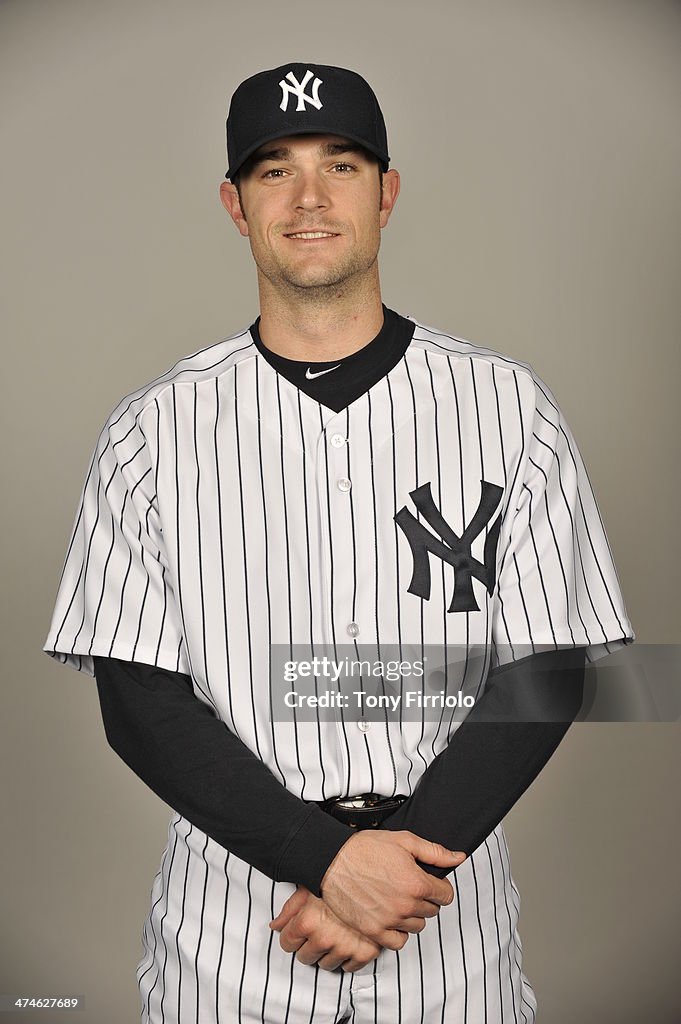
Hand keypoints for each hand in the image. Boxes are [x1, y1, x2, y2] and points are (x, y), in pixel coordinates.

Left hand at [270, 885, 381, 971]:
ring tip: (335, 932)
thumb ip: (290, 909)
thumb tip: (275, 926)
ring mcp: (345, 947)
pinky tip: (349, 939)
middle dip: (309, 945)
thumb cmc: (340, 877)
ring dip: (328, 952)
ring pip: (326, 965)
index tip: (300, 929)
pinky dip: (348, 957)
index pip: (287, 944)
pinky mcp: (365, 953)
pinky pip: (349, 967)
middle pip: (305, 958)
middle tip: (319, 929)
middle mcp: (324, 938)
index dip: (292, 935)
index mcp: (307, 921)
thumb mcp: (309, 887)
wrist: (375, 875)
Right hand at [319, 830, 466, 949]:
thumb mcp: (404, 841)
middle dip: (425, 899)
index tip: (428, 881)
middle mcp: (405, 905)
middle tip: (408, 887)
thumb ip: (435, 852)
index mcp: (416, 882)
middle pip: (432, 911)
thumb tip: (459, 858)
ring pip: (417, 927)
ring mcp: (389, 921)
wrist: (332, 860)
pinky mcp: (373, 931)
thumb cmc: (365, 848)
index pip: (446, 895)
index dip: (439, 886)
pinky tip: (390, 917)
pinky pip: (398, 942)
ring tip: (397, 899)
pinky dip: (398, 932)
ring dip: (412, 916)